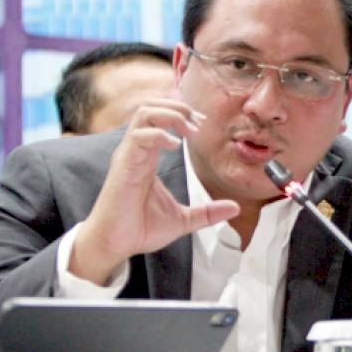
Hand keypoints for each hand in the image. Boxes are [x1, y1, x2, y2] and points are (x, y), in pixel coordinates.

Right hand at [69, 98, 238, 284]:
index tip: (202, 124)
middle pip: (150, 106)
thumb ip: (208, 212)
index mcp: (147, 157)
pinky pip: (138, 137)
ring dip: (170, 114)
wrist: (116, 244)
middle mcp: (136, 151)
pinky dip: (159, 134)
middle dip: (177, 107)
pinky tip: (176, 145)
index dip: (183, 114)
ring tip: (189, 129)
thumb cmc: (141, 229)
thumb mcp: (184, 219)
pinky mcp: (123, 166)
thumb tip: (235, 208)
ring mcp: (128, 156)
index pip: (159, 118)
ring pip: (143, 114)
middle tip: (198, 122)